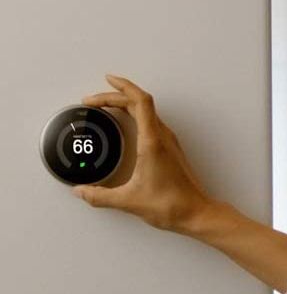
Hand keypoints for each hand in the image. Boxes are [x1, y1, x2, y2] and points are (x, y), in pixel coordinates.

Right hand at [73, 74, 213, 232]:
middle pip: (141, 102)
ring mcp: (169, 142)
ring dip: (126, 103)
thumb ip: (100, 196)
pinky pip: (152, 122)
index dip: (122, 87)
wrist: (197, 213)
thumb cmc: (172, 205)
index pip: (140, 102)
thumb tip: (81, 191)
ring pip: (147, 111)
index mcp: (152, 142)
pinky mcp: (170, 150)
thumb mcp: (129, 201)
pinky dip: (135, 114)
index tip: (107, 80)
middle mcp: (163, 138)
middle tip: (93, 100)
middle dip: (115, 95)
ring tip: (107, 105)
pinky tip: (126, 122)